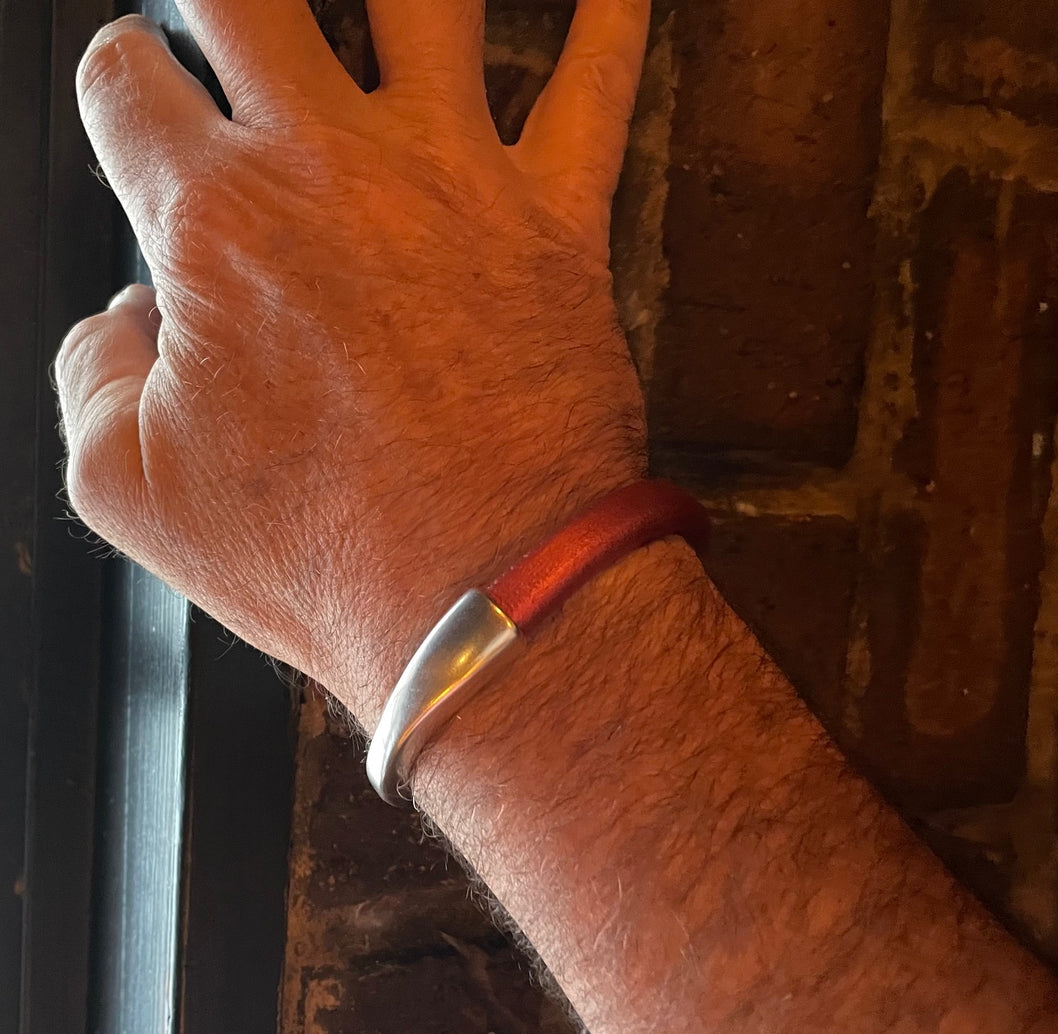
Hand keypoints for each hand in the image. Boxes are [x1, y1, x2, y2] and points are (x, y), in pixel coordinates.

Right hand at [56, 0, 649, 720]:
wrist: (484, 595)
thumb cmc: (326, 554)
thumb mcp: (133, 491)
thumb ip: (92, 379)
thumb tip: (127, 323)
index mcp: (215, 220)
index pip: (128, 86)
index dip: (122, 84)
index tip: (142, 106)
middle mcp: (332, 168)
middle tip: (229, 8)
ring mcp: (453, 182)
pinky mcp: (557, 223)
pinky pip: (594, 89)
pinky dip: (608, 26)